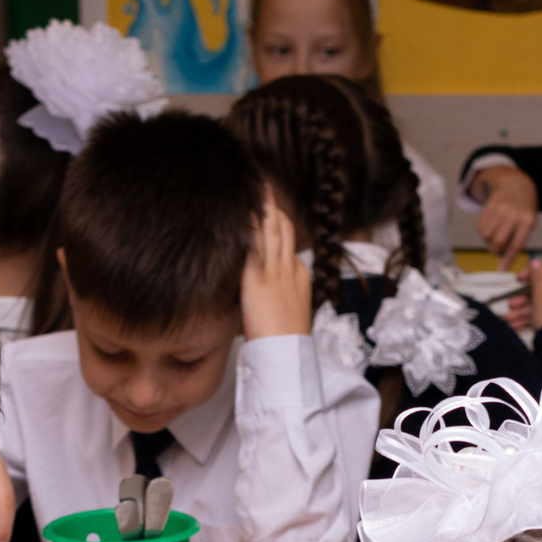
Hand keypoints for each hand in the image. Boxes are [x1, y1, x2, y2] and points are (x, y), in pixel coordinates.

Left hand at [240, 198, 313, 340]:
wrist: (286, 351)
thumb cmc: (282, 342)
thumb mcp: (282, 315)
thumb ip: (269, 304)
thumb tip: (250, 311)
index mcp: (298, 277)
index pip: (289, 247)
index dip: (281, 227)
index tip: (272, 214)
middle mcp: (288, 269)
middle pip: (283, 231)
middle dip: (274, 209)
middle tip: (265, 189)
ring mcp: (274, 271)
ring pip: (272, 231)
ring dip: (264, 208)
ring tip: (257, 190)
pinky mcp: (257, 278)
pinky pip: (254, 245)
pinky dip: (249, 226)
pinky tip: (242, 211)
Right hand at [471, 166, 538, 262]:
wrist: (516, 184)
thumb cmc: (524, 208)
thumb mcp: (528, 222)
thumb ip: (518, 240)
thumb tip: (503, 263)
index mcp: (527, 220)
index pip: (516, 244)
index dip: (508, 259)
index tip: (502, 269)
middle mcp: (513, 214)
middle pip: (498, 241)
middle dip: (495, 250)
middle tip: (497, 250)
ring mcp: (500, 209)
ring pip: (486, 235)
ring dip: (488, 241)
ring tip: (494, 236)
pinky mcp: (488, 206)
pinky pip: (480, 227)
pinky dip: (483, 232)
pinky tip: (490, 227)